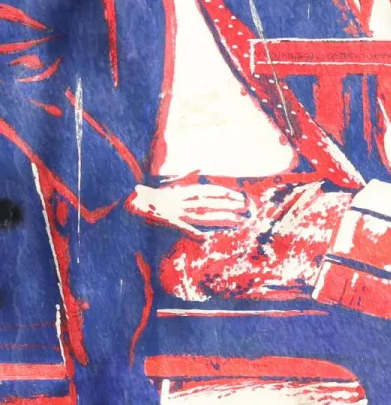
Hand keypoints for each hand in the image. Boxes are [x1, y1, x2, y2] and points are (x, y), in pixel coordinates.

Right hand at [126, 183, 250, 237]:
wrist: (131, 204)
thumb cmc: (152, 194)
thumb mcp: (171, 183)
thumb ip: (187, 176)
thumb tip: (201, 167)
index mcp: (182, 191)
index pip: (207, 190)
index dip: (223, 192)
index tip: (238, 194)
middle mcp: (181, 201)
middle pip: (209, 202)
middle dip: (227, 204)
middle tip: (245, 206)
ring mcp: (175, 213)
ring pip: (202, 215)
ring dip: (220, 218)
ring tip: (237, 220)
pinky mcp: (169, 224)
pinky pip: (183, 229)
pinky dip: (194, 232)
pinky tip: (207, 236)